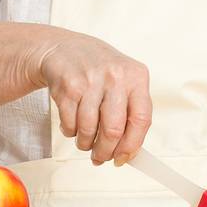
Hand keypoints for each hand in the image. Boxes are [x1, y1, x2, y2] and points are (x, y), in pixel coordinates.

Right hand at [35, 32, 151, 164]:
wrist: (65, 48)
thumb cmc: (100, 70)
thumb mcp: (124, 80)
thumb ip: (131, 112)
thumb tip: (128, 152)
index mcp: (136, 77)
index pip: (141, 119)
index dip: (132, 145)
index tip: (123, 158)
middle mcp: (115, 77)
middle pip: (114, 129)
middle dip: (106, 151)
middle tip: (101, 157)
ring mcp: (90, 81)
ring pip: (89, 129)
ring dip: (86, 144)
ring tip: (86, 142)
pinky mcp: (67, 87)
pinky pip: (70, 124)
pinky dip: (71, 133)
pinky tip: (73, 126)